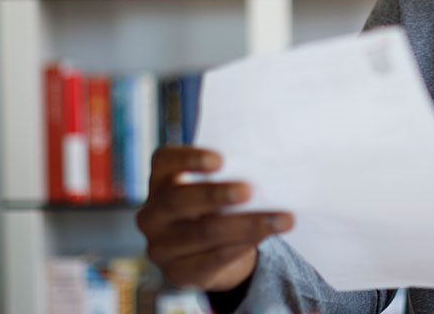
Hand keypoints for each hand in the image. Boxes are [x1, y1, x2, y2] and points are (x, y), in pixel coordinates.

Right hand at [135, 146, 294, 291]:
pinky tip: (263, 237)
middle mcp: (152, 214)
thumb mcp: (215, 188)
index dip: (189, 158)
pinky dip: (241, 246)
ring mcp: (160, 247)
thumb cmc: (216, 206)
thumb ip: (229, 177)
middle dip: (217, 195)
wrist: (208, 253)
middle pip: (180, 200)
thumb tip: (267, 173)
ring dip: (246, 225)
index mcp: (161, 180)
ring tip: (281, 219)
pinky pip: (211, 259)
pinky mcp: (177, 273)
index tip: (221, 159)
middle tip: (250, 190)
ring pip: (203, 233)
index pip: (164, 161)